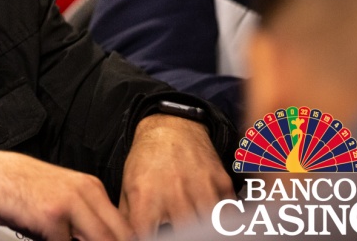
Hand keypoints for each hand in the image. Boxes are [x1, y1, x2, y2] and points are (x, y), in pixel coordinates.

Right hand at [0, 148, 133, 240]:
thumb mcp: (57, 197)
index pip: (124, 228)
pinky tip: (41, 237)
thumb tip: (99, 238)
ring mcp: (70, 204)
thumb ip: (82, 219)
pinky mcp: (52, 218)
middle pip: (118, 237)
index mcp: (90, 187)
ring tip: (59, 238)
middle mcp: (85, 192)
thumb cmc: (13, 186)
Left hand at [120, 114, 233, 234]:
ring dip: (204, 230)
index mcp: (145, 198)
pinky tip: (214, 221)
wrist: (172, 127)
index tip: (155, 238)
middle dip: (181, 236)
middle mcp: (174, 194)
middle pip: (185, 235)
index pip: (148, 238)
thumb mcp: (128, 188)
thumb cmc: (147, 161)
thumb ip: (128, 219)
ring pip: (211, 229)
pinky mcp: (222, 184)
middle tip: (178, 233)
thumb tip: (126, 238)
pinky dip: (225, 223)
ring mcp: (201, 189)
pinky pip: (231, 216)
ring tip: (196, 228)